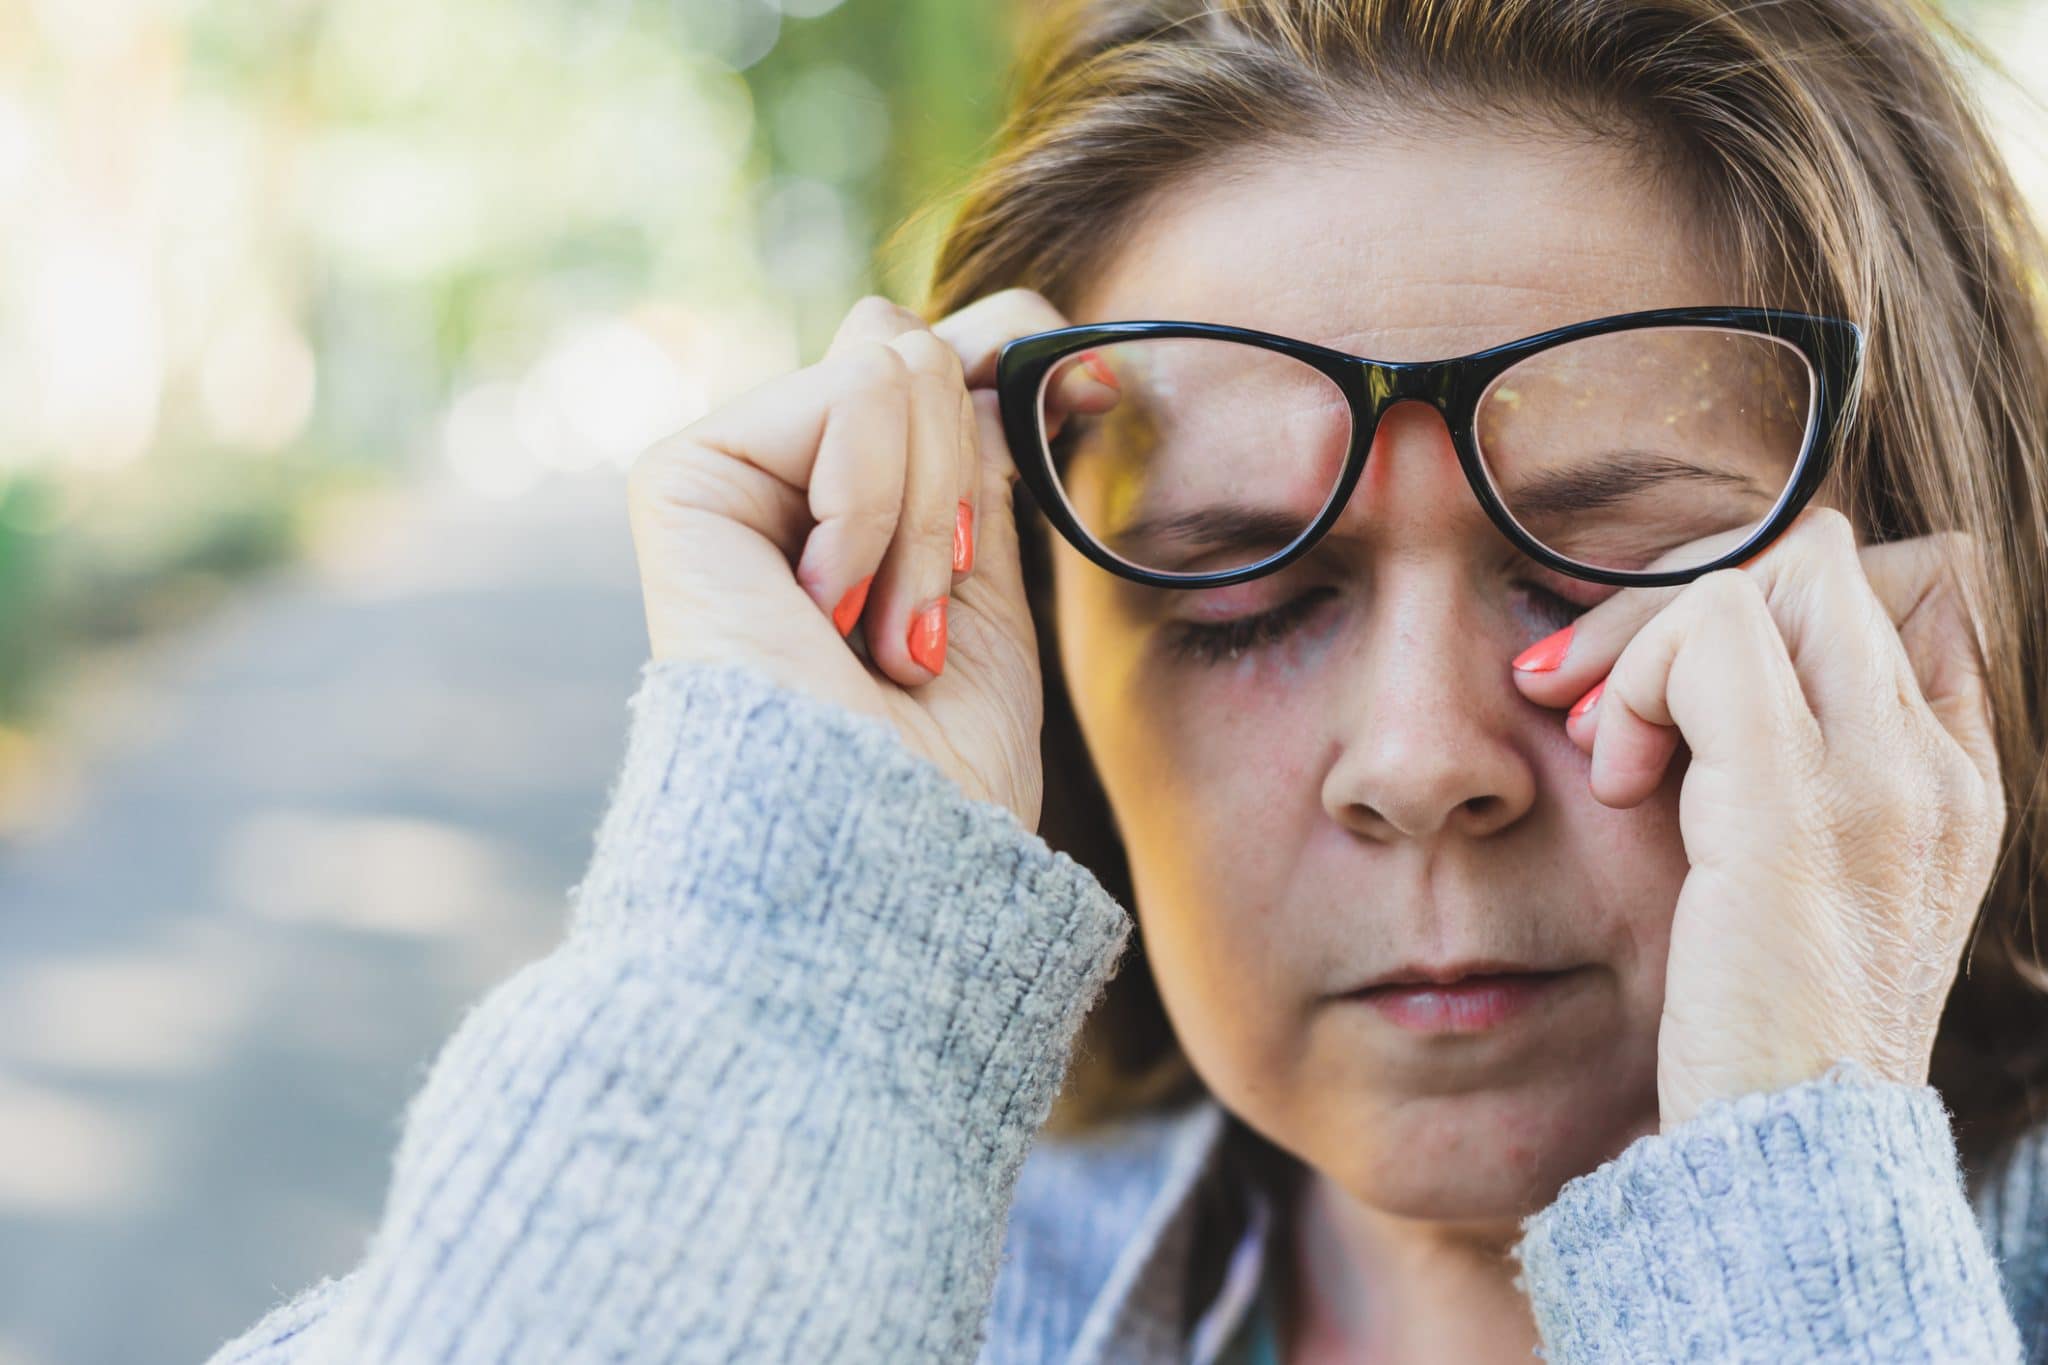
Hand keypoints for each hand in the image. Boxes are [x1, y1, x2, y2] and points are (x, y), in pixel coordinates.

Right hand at [625, 289, 1118, 830]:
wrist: (874, 856)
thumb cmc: (940, 768)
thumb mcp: (989, 589)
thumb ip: (981, 461)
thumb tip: (1021, 337)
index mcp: (850, 508)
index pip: (936, 359)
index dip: (1018, 355)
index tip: (1097, 394)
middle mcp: (782, 482)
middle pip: (917, 348)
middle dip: (965, 485)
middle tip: (928, 620)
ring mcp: (731, 476)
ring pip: (894, 362)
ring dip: (927, 520)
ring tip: (886, 636)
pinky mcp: (685, 478)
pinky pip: (850, 394)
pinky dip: (878, 510)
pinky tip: (829, 609)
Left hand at [1509, 507, 2003, 1130]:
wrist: (1789, 1157)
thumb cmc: (1760, 1023)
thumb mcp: (1786, 872)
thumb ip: (1770, 764)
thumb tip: (1681, 666)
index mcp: (1950, 777)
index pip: (1910, 583)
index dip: (1777, 595)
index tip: (1682, 679)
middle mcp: (1936, 767)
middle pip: (1829, 561)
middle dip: (1688, 597)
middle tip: (1598, 696)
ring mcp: (1880, 783)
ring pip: (1771, 578)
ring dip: (1655, 638)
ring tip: (1605, 743)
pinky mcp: (1795, 814)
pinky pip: (1716, 640)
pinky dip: (1642, 678)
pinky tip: (1615, 774)